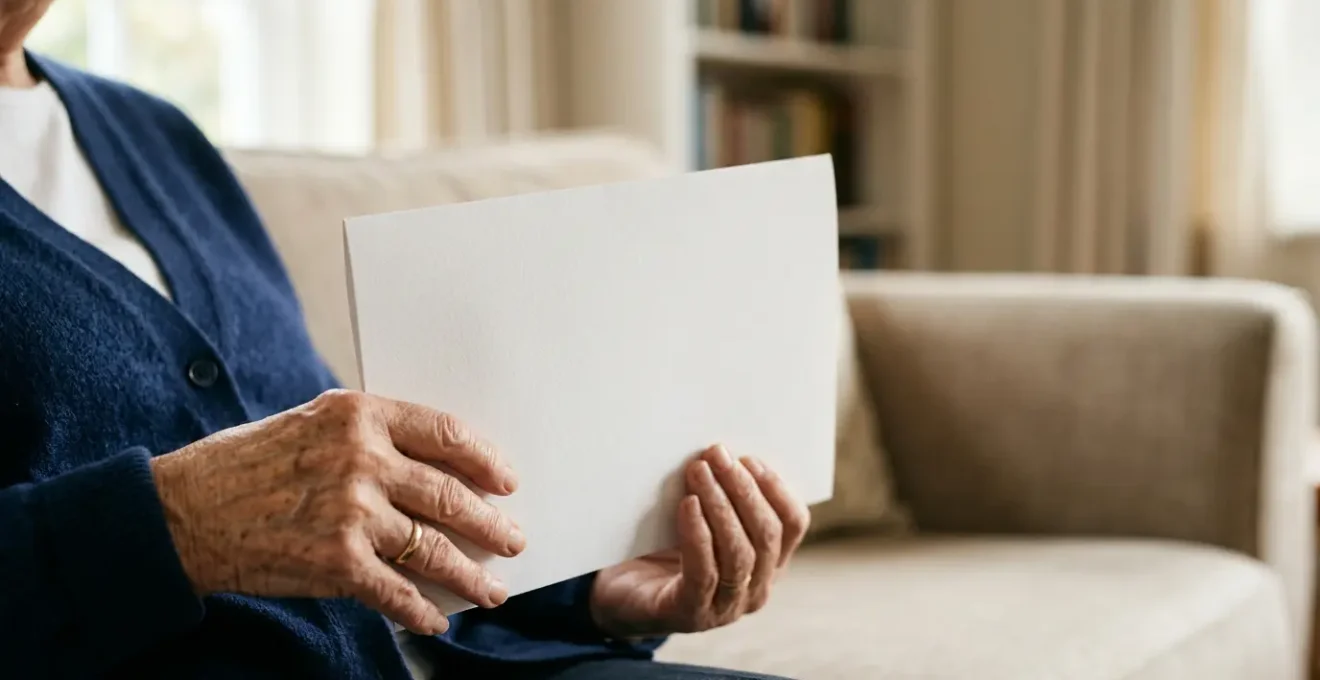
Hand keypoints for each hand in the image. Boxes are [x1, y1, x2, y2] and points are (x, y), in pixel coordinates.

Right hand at [149, 389, 523, 634]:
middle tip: (512, 539)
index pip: (446, 433)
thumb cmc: (246, 463)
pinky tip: (438, 620)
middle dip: (490, 525)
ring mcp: (351, 513)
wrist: (182, 510)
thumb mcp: (312, 421)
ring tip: (491, 589)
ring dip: (470, 576)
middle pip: (450, 496)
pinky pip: (397, 593)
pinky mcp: (336, 563)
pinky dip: (422, 612)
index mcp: (359, 415)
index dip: (486, 460)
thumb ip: (371, 435)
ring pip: (434, 549)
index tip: (506, 480)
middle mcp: (362, 460)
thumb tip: (436, 465)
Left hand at [588, 445, 809, 637]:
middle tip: (717, 456)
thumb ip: (720, 494)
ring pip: (739, 553)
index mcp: (768, 564)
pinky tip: (688, 505)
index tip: (748, 458)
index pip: (794, 524)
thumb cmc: (664, 550)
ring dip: (720, 505)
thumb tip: (722, 452)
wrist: (620, 597)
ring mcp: (726, 608)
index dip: (775, 488)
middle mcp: (756, 590)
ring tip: (697, 471)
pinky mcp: (690, 614)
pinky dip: (698, 534)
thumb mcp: (701, 518)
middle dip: (743, 489)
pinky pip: (703, 572)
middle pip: (766, 536)